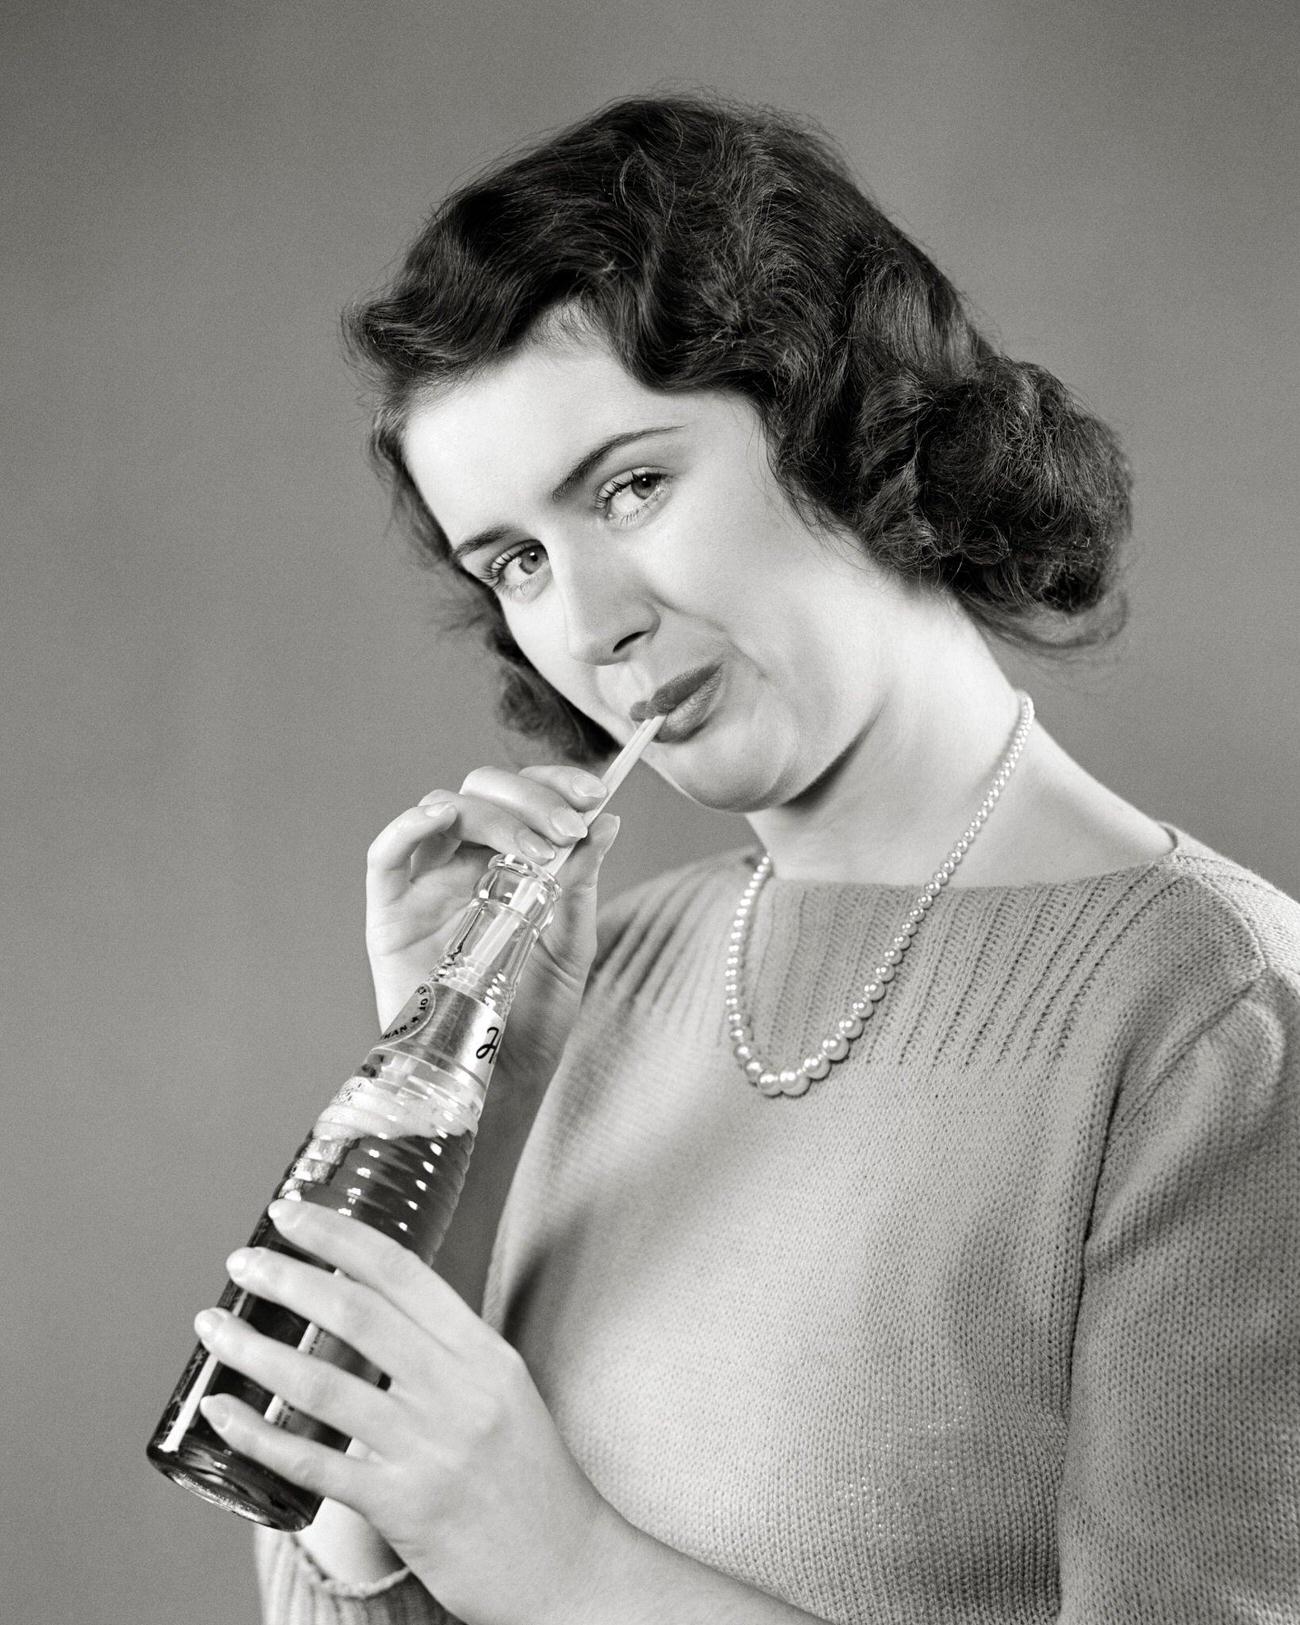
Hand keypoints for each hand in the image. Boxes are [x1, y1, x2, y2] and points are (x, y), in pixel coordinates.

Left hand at [195, 1200, 616, 1624]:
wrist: (570, 1571)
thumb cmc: (532, 1482)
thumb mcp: (505, 1394)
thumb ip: (448, 1355)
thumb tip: (373, 1314)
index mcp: (484, 1353)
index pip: (403, 1273)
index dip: (340, 1236)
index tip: (294, 1214)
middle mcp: (460, 1390)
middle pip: (357, 1313)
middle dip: (289, 1278)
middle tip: (244, 1260)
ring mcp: (431, 1449)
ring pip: (323, 1382)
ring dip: (256, 1349)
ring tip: (215, 1327)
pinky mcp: (404, 1507)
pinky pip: (314, 1462)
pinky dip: (257, 1434)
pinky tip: (222, 1413)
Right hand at [365, 763, 620, 1085]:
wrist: (502, 1079)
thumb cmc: (534, 1017)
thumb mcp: (571, 944)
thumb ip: (580, 882)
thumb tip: (606, 823)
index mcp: (510, 864)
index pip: (525, 799)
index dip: (554, 785)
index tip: (594, 794)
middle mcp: (465, 866)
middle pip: (482, 793)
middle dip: (529, 799)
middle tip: (566, 828)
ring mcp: (426, 887)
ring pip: (442, 811)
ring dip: (492, 816)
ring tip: (532, 852)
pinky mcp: (390, 917)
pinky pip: (384, 858)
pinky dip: (407, 827)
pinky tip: (440, 818)